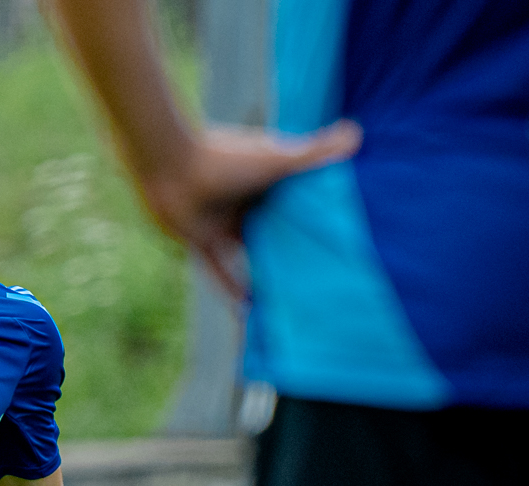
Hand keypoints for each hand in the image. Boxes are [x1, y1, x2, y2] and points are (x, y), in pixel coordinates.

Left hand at [136, 121, 360, 297]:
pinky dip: (231, 286)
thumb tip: (358, 134)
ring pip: (249, 247)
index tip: (339, 224)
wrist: (170, 167)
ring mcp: (224, 220)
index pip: (296, 193)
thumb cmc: (226, 158)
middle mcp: (246, 198)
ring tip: (292, 285)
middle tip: (320, 262)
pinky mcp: (202, 240)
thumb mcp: (278, 159)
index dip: (314, 207)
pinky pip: (219, 269)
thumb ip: (316, 152)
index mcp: (266, 176)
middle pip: (274, 223)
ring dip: (265, 264)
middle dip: (292, 238)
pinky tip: (248, 306)